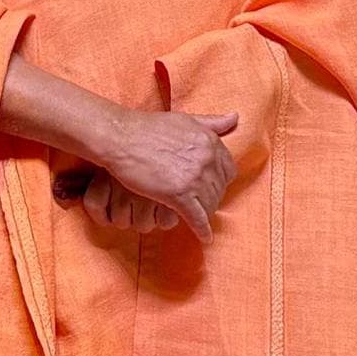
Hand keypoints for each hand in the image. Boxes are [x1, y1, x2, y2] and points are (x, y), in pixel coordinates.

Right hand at [85, 106, 242, 236]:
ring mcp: (194, 177)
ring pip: (209, 204)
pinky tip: (204, 238)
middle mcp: (207, 159)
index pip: (228, 170)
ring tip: (196, 218)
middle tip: (200, 204)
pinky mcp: (178, 194)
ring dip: (204, 213)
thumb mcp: (186, 119)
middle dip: (211, 198)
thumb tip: (234, 118)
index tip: (210, 186)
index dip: (219, 180)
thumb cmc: (148, 128)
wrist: (121, 138)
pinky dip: (202, 230)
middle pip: (219, 189)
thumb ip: (211, 122)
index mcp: (210, 141)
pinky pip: (197, 217)